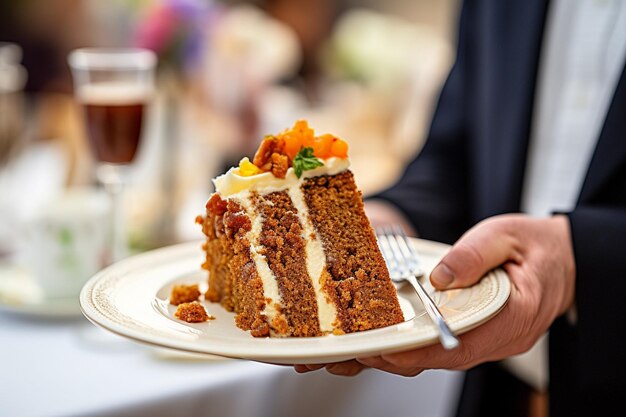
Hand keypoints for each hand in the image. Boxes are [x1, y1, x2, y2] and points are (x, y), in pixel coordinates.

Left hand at [296, 214, 574, 376]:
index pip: (462, 345)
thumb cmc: (536, 246)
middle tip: (355, 352)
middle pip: (443, 358)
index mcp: (514, 316)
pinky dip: (414, 344)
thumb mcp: (505, 236)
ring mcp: (491, 340)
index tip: (385, 351)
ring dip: (401, 355)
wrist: (562, 260)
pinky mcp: (480, 335)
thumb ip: (474, 254)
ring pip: (440, 357)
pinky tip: (387, 337)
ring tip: (358, 350)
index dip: (419, 351)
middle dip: (397, 358)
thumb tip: (439, 277)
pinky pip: (444, 347)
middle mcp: (501, 338)